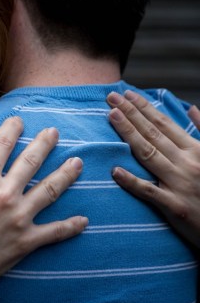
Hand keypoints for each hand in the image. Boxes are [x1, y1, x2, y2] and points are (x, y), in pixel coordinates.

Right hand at [0, 117, 86, 302]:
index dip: (11, 129)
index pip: (1, 145)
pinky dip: (71, 227)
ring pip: (50, 191)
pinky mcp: (25, 243)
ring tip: (78, 163)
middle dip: (45, 144)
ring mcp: (19, 219)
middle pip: (31, 162)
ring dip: (66, 175)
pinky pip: (54, 232)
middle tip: (55, 132)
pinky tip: (84, 220)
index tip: (18, 120)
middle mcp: (5, 194)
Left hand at [107, 90, 199, 248]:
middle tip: (111, 98)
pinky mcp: (176, 207)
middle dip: (131, 114)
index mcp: (196, 151)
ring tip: (112, 117)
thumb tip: (193, 109)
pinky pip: (150, 192)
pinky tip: (115, 171)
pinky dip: (132, 182)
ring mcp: (180, 185)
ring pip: (149, 155)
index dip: (144, 108)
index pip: (164, 124)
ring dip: (128, 135)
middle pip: (153, 134)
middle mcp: (187, 164)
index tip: (126, 94)